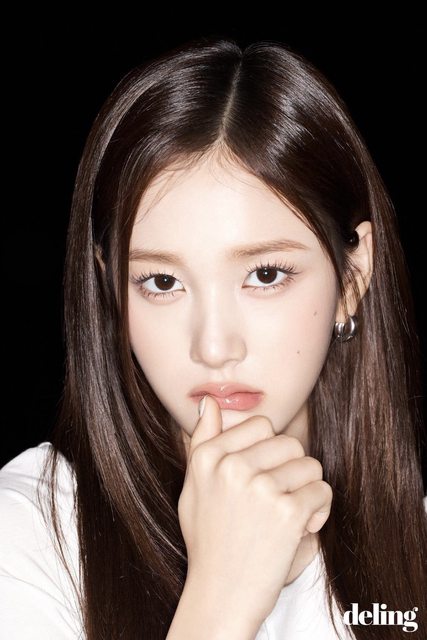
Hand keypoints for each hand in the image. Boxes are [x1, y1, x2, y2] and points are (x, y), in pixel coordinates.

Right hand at [177, 395, 332, 626]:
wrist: (222, 594)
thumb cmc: (209, 540)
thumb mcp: (194, 488)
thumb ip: (202, 442)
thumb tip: (210, 403)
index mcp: (208, 457)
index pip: (261, 425)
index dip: (268, 452)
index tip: (262, 477)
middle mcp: (231, 467)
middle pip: (289, 442)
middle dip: (292, 470)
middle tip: (279, 498)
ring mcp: (259, 488)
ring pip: (310, 465)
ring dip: (307, 490)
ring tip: (289, 514)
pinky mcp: (287, 511)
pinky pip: (321, 491)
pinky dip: (319, 510)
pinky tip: (300, 527)